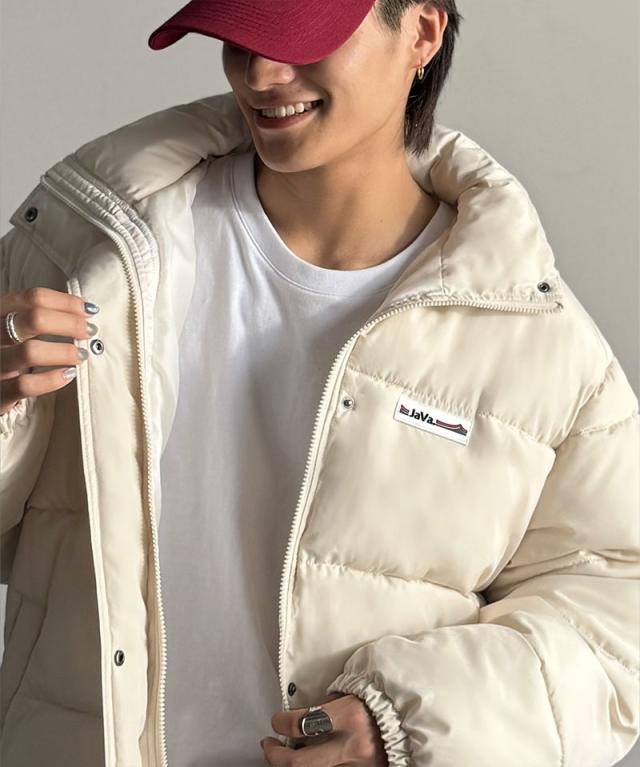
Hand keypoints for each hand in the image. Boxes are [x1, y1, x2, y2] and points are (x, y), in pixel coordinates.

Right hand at [0, 287, 97, 414]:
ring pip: (30, 351)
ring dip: (64, 352)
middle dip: (71, 323)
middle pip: (35, 318)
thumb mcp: (17, 328)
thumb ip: (41, 317)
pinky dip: (52, 379)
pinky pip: (25, 385)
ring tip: (82, 355)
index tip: (89, 310)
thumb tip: (84, 310)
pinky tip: (69, 374)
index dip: (67, 302)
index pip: (34, 297)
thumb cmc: (9, 352)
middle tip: (90, 331)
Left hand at [261, 691, 387, 765]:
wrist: (406, 722)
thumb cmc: (377, 703)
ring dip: (292, 764)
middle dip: (275, 756)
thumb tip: (296, 718)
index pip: (300, 724)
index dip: (280, 723)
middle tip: (268, 745)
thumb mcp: (349, 696)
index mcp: (349, 716)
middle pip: (299, 762)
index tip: (276, 720)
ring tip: (284, 754)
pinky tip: (306, 759)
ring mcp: (356, 766)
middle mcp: (351, 746)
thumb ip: (324, 707)